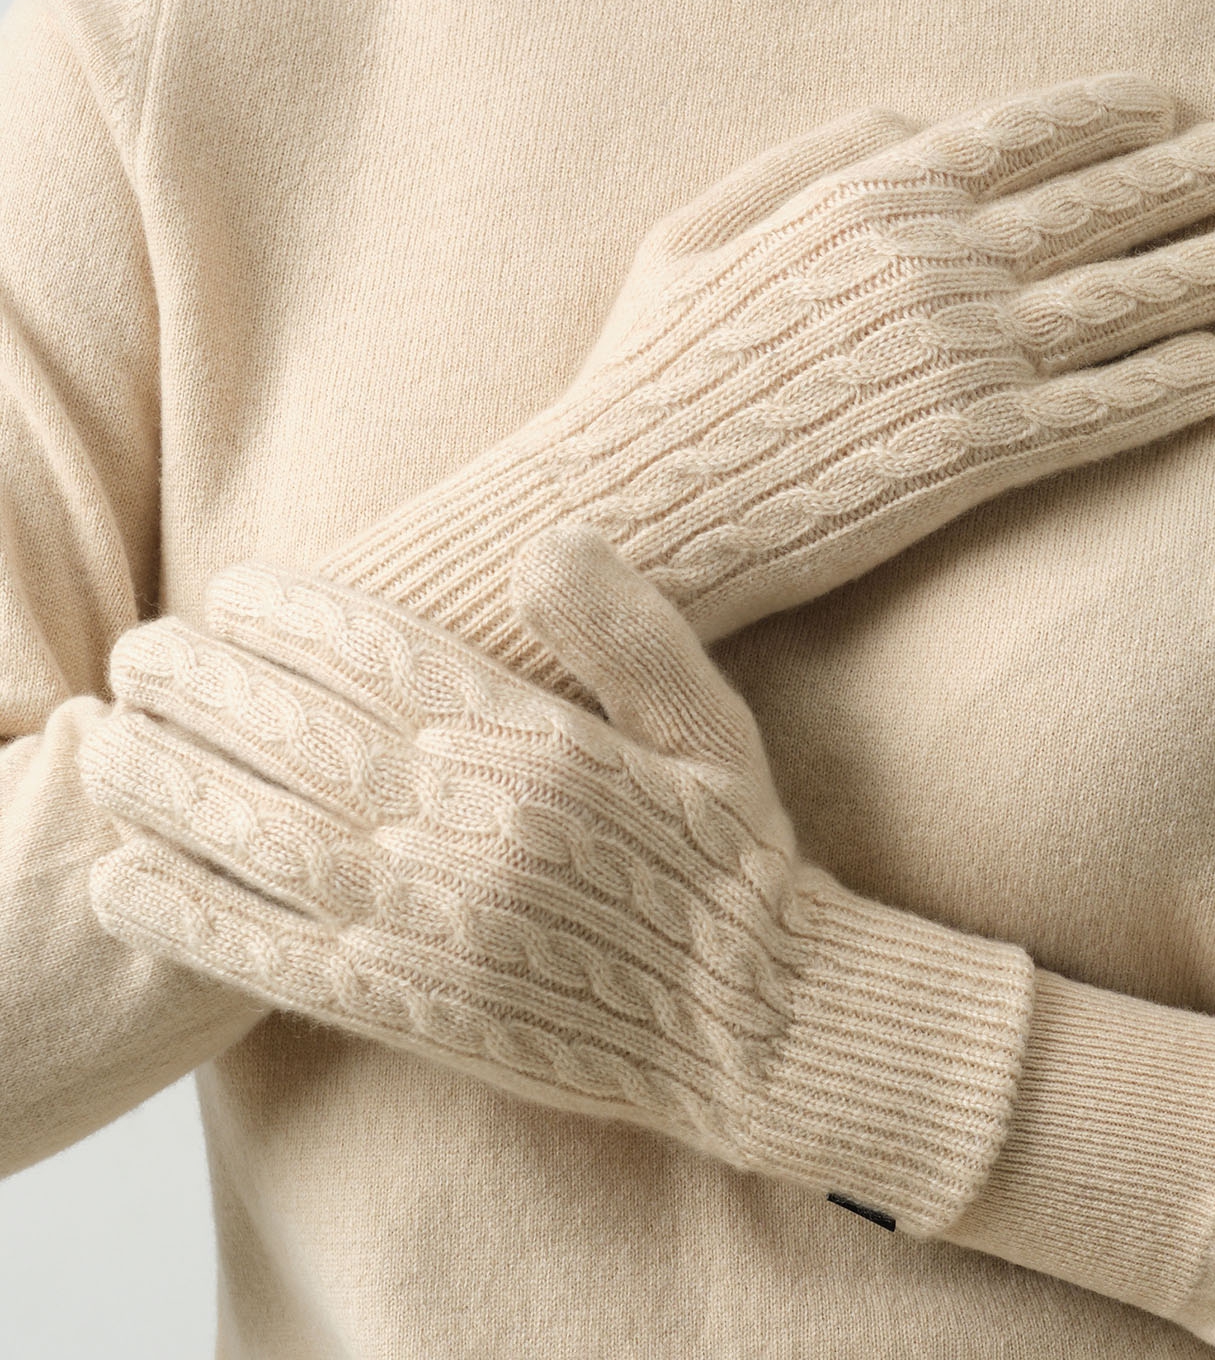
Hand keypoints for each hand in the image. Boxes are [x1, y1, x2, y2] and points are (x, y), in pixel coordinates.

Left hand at [81, 525, 1035, 1236]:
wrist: (761, 1026)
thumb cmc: (732, 859)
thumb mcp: (710, 719)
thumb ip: (629, 629)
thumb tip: (545, 539)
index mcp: (540, 746)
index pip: (386, 656)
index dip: (294, 615)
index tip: (229, 587)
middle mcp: (475, 830)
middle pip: (304, 736)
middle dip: (206, 684)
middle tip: (140, 646)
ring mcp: (437, 927)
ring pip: (268, 838)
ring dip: (171, 782)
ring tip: (103, 735)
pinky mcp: (414, 1012)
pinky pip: (276, 960)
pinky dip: (189, 916)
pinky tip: (120, 875)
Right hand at [317, 73, 1214, 682]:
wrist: (630, 506)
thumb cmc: (649, 371)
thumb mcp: (698, 231)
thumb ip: (808, 159)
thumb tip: (913, 116)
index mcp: (864, 197)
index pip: (1019, 134)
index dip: (1107, 114)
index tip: (1169, 105)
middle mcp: (928, 263)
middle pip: (1095, 206)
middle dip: (1189, 179)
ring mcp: (957, 358)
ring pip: (1121, 302)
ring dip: (1210, 276)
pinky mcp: (972, 455)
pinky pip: (1104, 410)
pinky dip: (1179, 386)